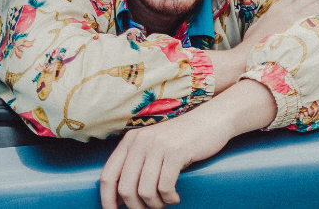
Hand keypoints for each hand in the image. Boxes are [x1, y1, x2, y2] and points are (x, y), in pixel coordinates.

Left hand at [99, 80, 274, 208]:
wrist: (211, 119)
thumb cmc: (182, 138)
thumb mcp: (154, 145)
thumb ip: (136, 163)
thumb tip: (121, 198)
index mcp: (130, 140)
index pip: (107, 175)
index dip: (107, 200)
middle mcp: (140, 141)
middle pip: (125, 188)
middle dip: (136, 207)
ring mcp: (158, 145)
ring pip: (144, 191)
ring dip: (155, 205)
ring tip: (164, 202)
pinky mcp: (176, 151)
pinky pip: (164, 186)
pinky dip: (169, 199)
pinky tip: (175, 197)